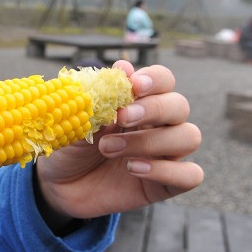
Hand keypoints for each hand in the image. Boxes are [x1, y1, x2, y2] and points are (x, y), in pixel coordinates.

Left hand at [35, 61, 202, 222]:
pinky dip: (165, 170)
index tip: (134, 85)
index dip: (155, 79)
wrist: (60, 185)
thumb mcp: (79, 120)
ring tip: (109, 148)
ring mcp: (166, 154)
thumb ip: (102, 97)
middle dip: (153, 109)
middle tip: (121, 117)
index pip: (163, 80)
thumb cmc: (72, 146)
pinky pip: (191, 175)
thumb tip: (124, 67)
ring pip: (189, 137)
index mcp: (139, 102)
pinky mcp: (166, 183)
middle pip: (180, 105)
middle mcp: (159, 125)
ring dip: (150, 141)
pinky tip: (134, 169)